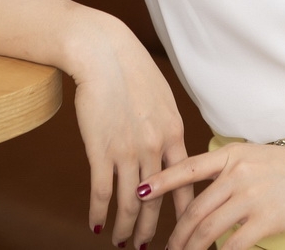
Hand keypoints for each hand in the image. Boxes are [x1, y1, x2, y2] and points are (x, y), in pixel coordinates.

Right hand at [69, 12, 192, 246]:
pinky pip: (101, 193)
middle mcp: (154, 146)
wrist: (105, 54)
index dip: (186, 210)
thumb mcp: (162, 98)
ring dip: (126, 228)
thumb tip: (169, 148)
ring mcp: (127, 151)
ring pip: (129, 203)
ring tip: (122, 242)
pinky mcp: (101, 150)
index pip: (187, 182)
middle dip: (154, 229)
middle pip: (158, 201)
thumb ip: (167, 127)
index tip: (189, 229)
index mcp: (174, 132)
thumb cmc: (132, 71)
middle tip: (149, 247)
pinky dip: (98, 214)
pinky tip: (96, 225)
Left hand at [136, 140, 284, 249]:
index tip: (139, 191)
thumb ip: (231, 170)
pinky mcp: (267, 218)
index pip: (188, 167)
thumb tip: (207, 192)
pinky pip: (233, 244)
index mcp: (233, 155)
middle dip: (177, 233)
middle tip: (168, 248)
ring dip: (191, 249)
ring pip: (207, 229)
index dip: (161, 180)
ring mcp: (251, 195)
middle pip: (195, 208)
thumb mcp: (256, 157)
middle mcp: (237, 173)